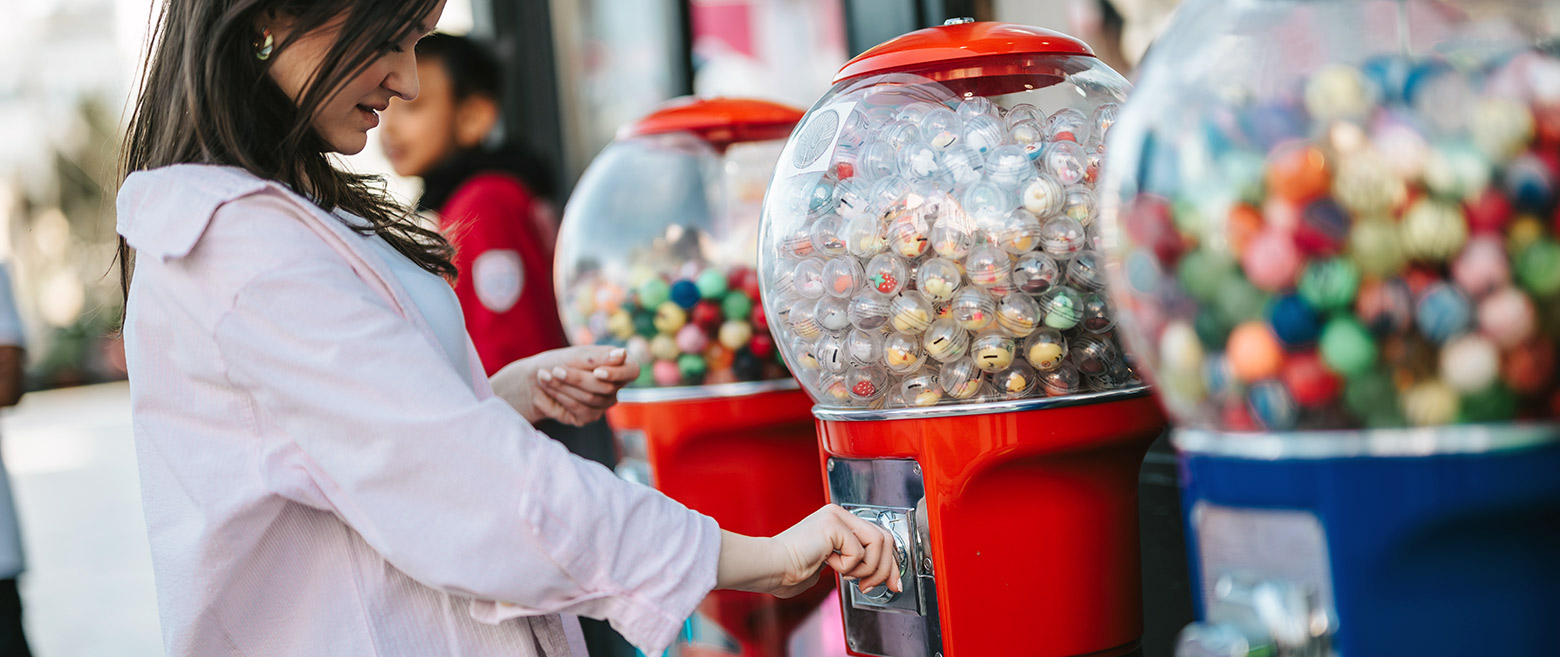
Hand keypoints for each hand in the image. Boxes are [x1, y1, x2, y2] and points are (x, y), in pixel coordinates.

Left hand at [490, 346, 639, 425]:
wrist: (536, 378)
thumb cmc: (559, 361)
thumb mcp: (577, 355)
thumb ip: (599, 357)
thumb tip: (623, 354)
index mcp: (617, 365)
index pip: (631, 371)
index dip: (616, 373)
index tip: (597, 371)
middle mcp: (614, 386)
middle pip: (605, 387)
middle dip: (577, 378)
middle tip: (556, 369)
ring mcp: (603, 404)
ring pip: (590, 399)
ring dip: (564, 386)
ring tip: (545, 376)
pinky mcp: (588, 417)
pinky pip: (579, 409)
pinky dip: (561, 396)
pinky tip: (549, 387)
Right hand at [716, 505, 900, 598]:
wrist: (772, 568)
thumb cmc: (791, 570)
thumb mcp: (833, 564)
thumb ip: (854, 562)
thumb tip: (878, 575)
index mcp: (840, 522)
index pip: (879, 537)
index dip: (891, 563)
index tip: (894, 583)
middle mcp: (840, 515)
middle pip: (885, 538)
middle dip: (886, 569)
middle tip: (871, 586)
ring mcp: (837, 517)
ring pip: (878, 543)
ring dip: (867, 569)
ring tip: (847, 575)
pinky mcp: (834, 524)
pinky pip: (859, 551)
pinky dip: (848, 566)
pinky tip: (829, 563)